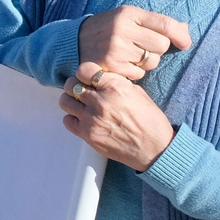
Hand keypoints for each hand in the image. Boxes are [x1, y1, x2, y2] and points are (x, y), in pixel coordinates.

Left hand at [61, 63, 175, 171]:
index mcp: (116, 87)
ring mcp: (92, 119)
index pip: (85, 70)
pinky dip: (73, 118)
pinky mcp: (88, 135)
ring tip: (81, 104)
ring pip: (65, 102)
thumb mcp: (137, 93)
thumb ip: (116, 84)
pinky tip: (83, 118)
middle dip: (75, 85)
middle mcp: (101, 101)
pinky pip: (67, 120)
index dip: (84, 73)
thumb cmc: (150, 122)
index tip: (87, 77)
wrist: (154, 149)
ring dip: (72, 101)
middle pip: (71, 85)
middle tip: (82, 90)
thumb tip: (100, 80)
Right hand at [78, 4, 189, 80]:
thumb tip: (186, 30)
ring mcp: (115, 48)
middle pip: (162, 45)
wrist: (74, 42)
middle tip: (143, 47)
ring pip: (151, 61)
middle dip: (157, 49)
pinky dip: (134, 71)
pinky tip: (121, 64)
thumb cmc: (108, 29)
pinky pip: (139, 73)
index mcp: (128, 13)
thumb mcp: (128, 18)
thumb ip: (155, 23)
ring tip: (129, 55)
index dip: (180, 35)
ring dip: (146, 62)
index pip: (164, 23)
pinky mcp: (111, 66)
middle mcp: (121, 29)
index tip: (186, 43)